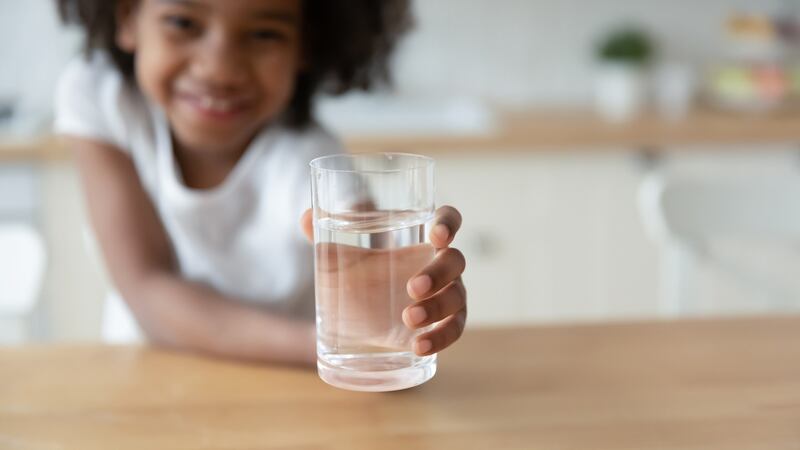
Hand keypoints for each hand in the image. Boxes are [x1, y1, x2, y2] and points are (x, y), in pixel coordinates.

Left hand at [301, 206, 466, 355]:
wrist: (358, 322)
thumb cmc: (359, 280)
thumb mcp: (340, 260)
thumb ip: (324, 237)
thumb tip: (305, 216)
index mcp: (422, 242)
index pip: (448, 221)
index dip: (449, 222)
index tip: (436, 233)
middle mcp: (441, 267)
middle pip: (456, 261)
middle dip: (438, 274)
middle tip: (411, 288)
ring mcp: (447, 298)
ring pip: (457, 298)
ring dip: (437, 308)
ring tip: (408, 319)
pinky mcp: (441, 328)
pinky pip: (453, 332)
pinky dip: (440, 338)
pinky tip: (419, 346)